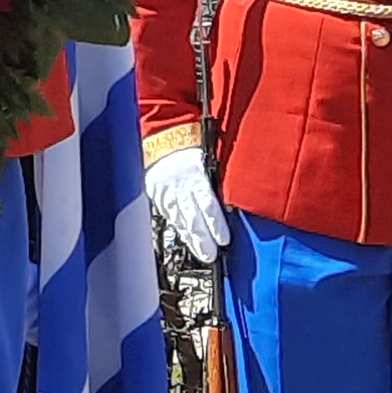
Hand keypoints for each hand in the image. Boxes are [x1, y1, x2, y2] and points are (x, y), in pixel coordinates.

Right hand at [144, 141, 226, 265]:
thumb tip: (234, 202)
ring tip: (201, 254)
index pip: (207, 205)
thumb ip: (220, 181)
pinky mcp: (157, 194)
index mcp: (195, 176)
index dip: (216, 225)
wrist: (165, 136)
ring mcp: (166, 192)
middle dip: (202, 240)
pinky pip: (169, 214)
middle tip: (211, 256)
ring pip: (180, 220)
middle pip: (192, 219)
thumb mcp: (211, 159)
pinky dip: (179, 228)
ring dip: (191, 239)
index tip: (224, 240)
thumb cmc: (193, 147)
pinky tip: (186, 238)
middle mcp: (179, 187)